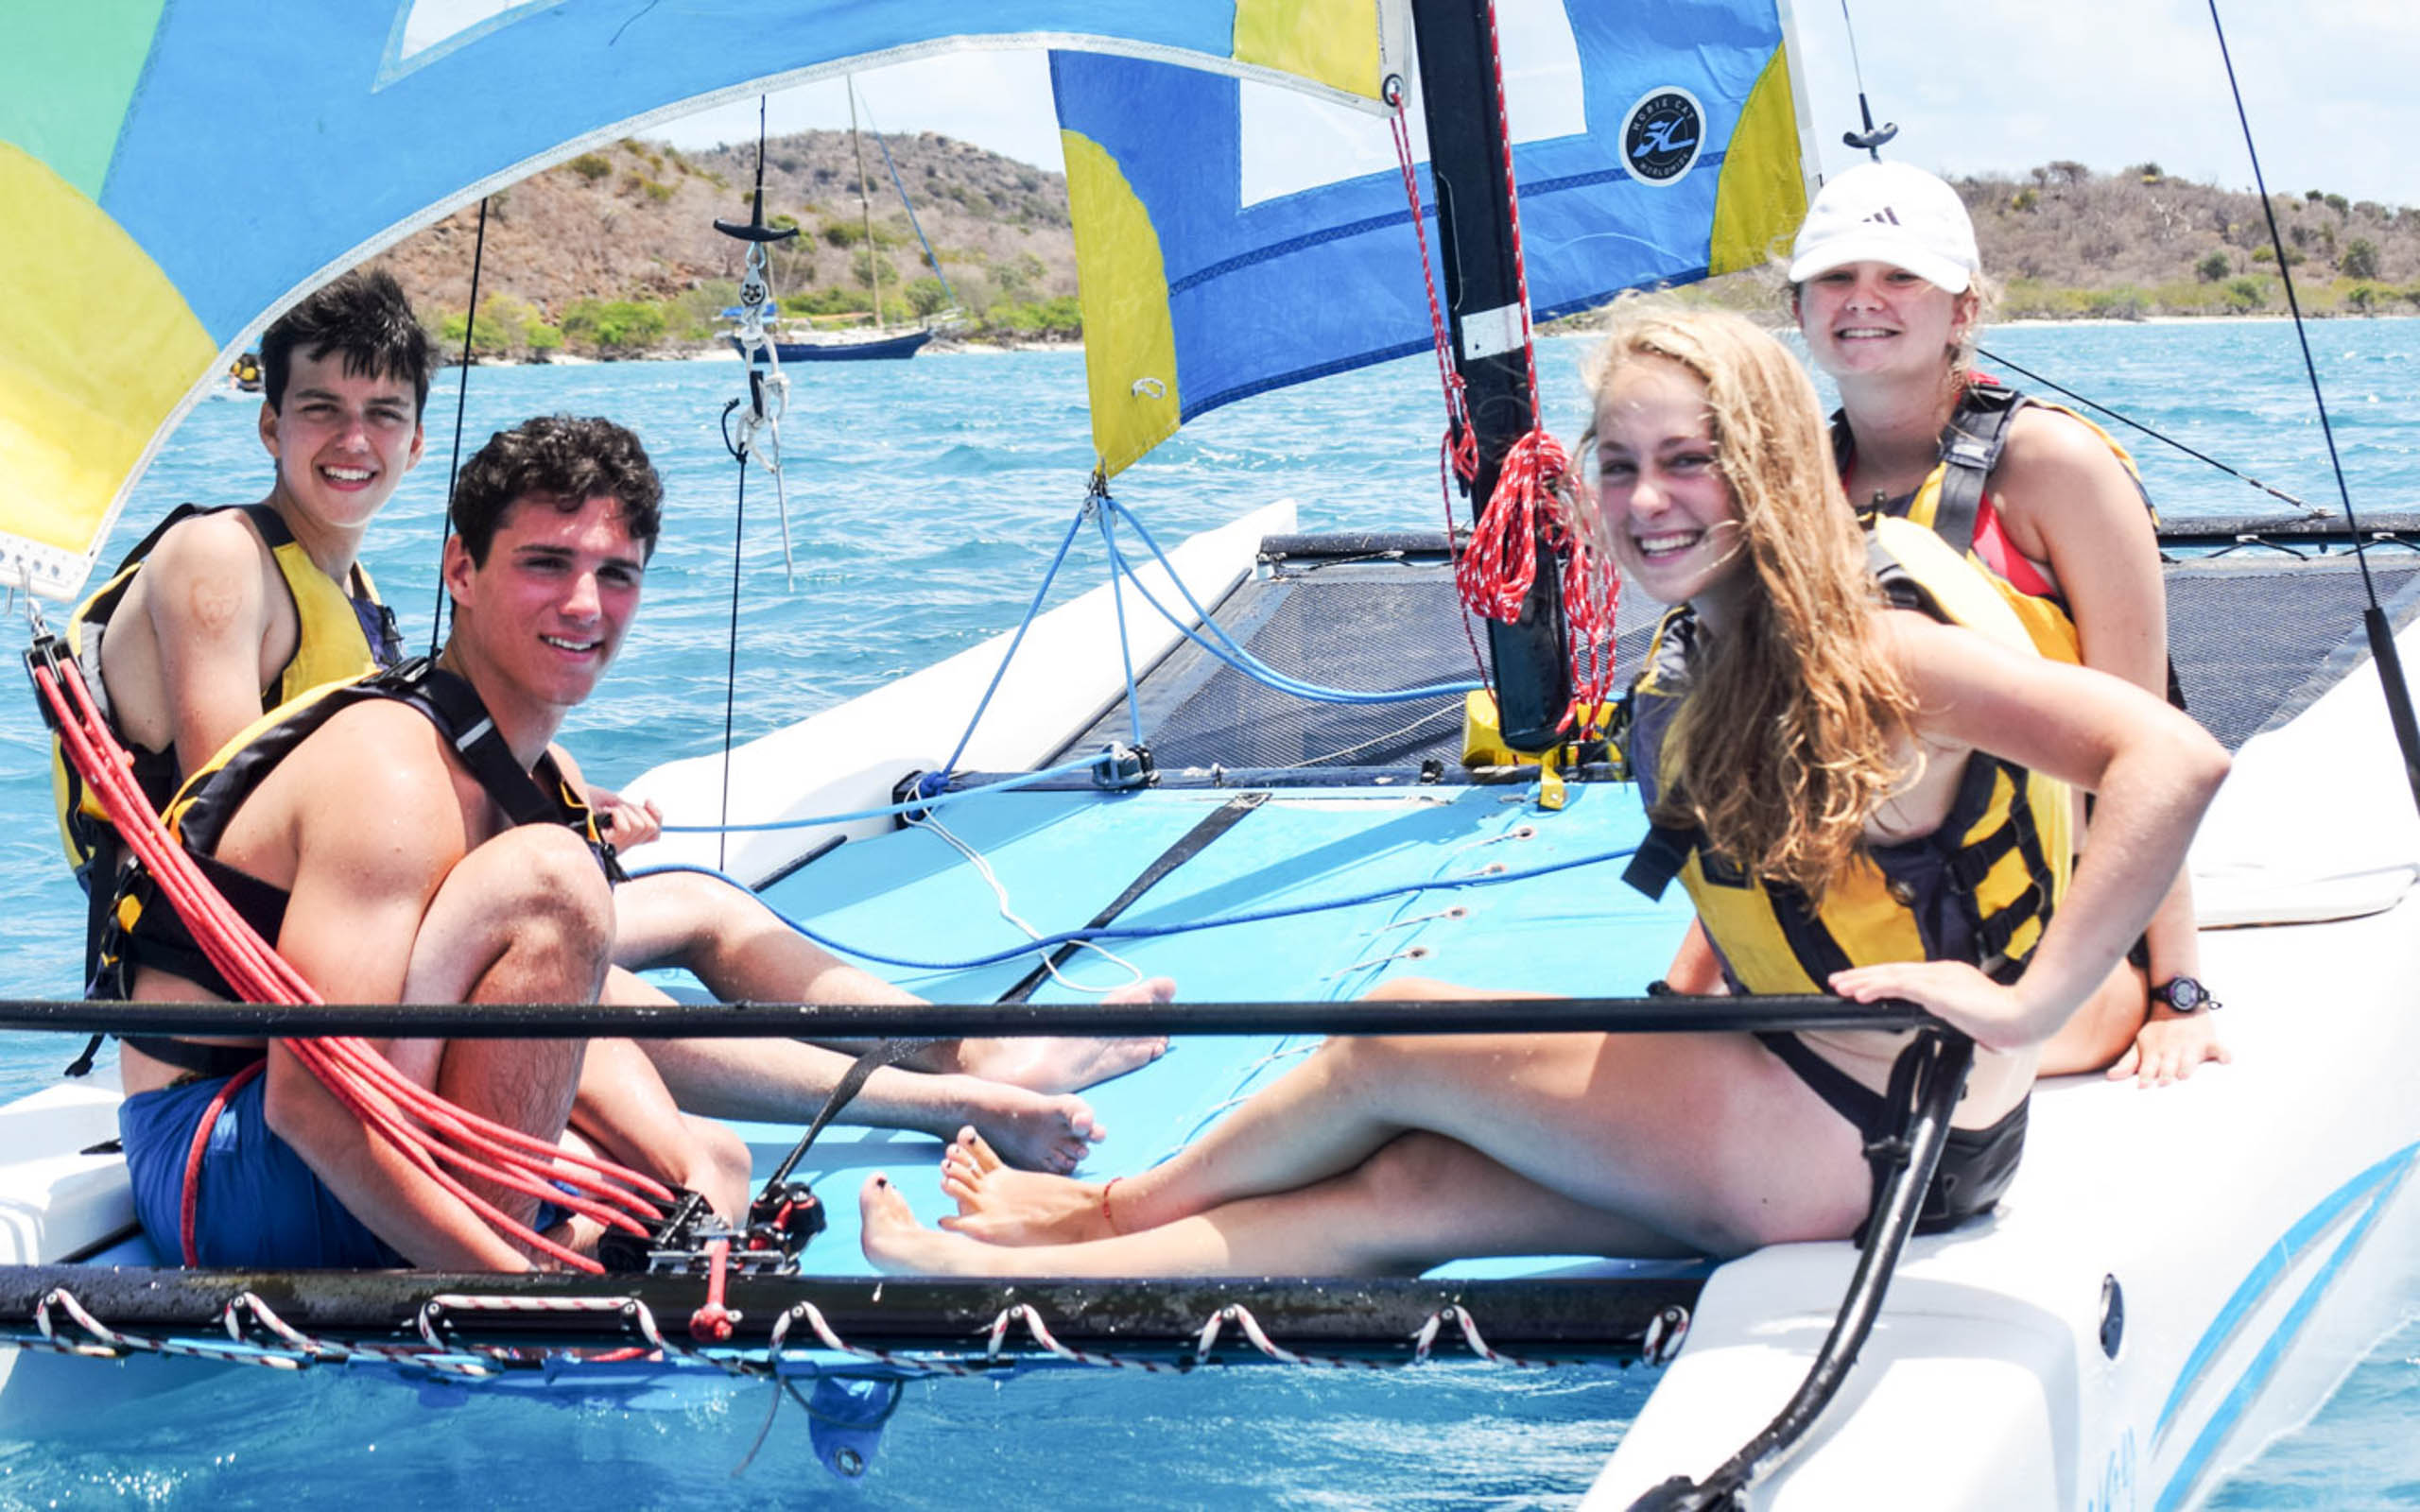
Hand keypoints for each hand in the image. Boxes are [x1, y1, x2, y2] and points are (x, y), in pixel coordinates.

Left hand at [589, 786, 662, 848]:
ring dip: (624, 811)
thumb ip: (634, 809)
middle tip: (615, 807)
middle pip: (650, 827)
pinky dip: (617, 814)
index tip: (647, 800)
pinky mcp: (605, 844)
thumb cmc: (585, 800)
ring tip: (607, 811)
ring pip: (640, 826)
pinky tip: (603, 814)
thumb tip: (650, 803)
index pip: (655, 834)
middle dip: (636, 809)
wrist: (565, 798)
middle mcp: (622, 844)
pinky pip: (626, 828)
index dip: (657, 816)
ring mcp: (614, 846)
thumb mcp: (616, 802)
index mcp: (625, 837)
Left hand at [1828, 960, 2043, 1051]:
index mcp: (1948, 976)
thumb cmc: (2005, 1021)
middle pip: (1893, 971)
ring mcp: (1939, 978)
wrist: (2022, 1017)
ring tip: (1841, 986)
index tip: (1860, 983)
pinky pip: (1900, 987)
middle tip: (1838, 980)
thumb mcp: (1973, 1014)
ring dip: (1863, 981)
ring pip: (1891, 976)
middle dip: (1863, 976)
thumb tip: (1951, 1021)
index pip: (1906, 975)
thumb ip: (1957, 1013)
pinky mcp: (1937, 989)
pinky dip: (1878, 989)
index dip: (1880, 978)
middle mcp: (1940, 972)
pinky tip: (1861, 994)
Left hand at [2109, 1010, 2230, 1088]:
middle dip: (2166, 1073)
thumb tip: (2110, 1077)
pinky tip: (2226, 1060)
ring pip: (2190, 1058)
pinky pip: (2218, 1047)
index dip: (2146, 1077)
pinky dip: (2223, 1053)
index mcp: (2154, 1051)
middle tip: (2164, 1081)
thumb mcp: (2140, 1042)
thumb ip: (2129, 1063)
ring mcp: (2191, 1044)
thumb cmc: (2157, 1028)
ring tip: (2185, 1074)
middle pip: (2169, 1065)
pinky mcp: (2208, 1040)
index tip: (2143, 1086)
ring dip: (2187, 1065)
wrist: (2176, 999)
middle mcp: (2172, 1049)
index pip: (2149, 1067)